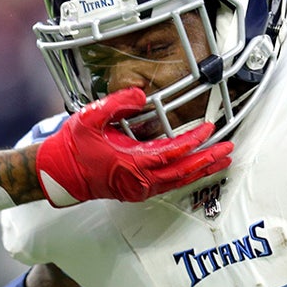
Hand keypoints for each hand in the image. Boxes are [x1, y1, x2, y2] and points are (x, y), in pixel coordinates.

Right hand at [36, 87, 233, 206]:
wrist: (58, 173)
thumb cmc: (74, 147)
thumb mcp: (91, 118)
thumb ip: (117, 103)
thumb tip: (141, 95)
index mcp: (133, 163)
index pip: (173, 152)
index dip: (194, 140)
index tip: (209, 128)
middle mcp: (140, 181)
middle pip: (184, 172)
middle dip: (208, 160)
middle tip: (228, 150)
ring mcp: (139, 189)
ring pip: (179, 181)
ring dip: (201, 170)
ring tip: (221, 161)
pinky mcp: (137, 190)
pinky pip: (169, 184)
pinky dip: (186, 175)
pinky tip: (195, 168)